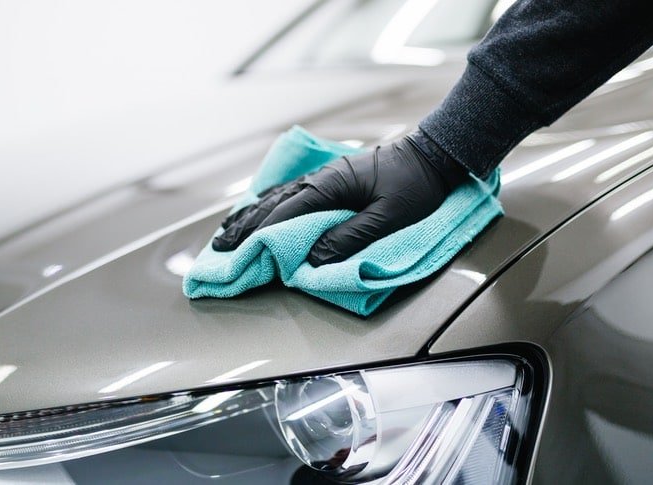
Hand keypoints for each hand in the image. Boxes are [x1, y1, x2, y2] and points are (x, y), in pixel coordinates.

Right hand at [211, 131, 469, 265]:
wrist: (434, 155)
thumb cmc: (417, 186)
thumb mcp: (389, 218)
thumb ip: (350, 238)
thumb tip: (312, 260)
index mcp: (330, 186)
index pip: (286, 215)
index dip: (260, 236)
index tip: (236, 255)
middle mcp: (320, 179)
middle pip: (273, 206)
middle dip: (245, 228)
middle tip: (219, 250)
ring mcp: (324, 178)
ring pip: (278, 199)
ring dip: (251, 218)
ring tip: (228, 234)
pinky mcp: (332, 181)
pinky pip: (291, 195)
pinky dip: (269, 206)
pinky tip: (258, 212)